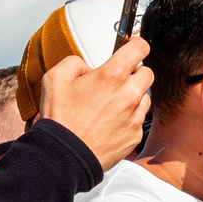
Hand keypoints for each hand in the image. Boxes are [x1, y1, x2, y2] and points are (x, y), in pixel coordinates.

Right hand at [38, 34, 152, 170]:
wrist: (65, 156)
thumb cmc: (60, 120)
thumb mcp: (54, 79)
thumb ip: (74, 63)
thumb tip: (86, 66)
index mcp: (112, 76)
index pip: (140, 48)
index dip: (136, 45)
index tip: (132, 47)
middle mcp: (128, 95)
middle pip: (147, 73)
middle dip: (134, 73)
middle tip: (117, 80)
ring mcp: (134, 117)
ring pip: (145, 97)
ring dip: (133, 96)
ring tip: (110, 105)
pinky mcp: (135, 135)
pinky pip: (139, 120)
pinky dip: (129, 118)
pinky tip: (110, 122)